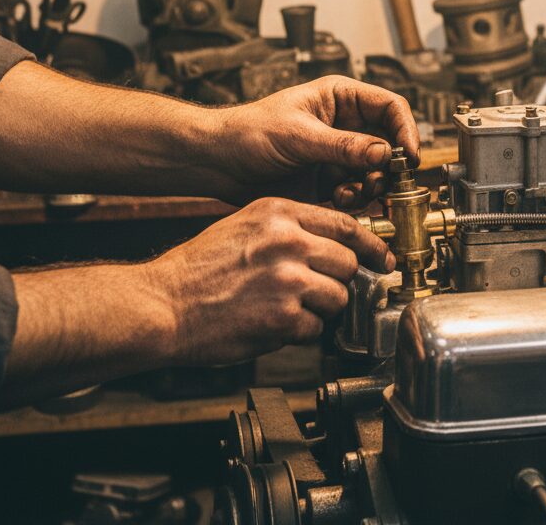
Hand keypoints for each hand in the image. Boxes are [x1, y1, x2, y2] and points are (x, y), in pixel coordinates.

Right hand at [146, 197, 394, 364]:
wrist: (163, 304)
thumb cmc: (200, 267)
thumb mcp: (247, 224)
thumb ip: (292, 227)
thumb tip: (334, 240)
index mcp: (281, 213)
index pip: (346, 224)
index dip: (371, 244)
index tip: (382, 257)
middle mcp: (289, 241)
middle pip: (349, 262)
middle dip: (340, 280)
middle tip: (320, 290)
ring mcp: (288, 280)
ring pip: (338, 297)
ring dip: (321, 308)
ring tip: (289, 308)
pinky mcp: (283, 318)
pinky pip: (315, 328)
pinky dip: (300, 332)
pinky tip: (273, 324)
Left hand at [215, 76, 420, 209]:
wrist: (219, 164)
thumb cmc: (249, 132)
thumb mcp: (299, 135)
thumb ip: (343, 146)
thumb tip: (384, 152)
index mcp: (341, 98)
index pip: (390, 107)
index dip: (406, 129)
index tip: (409, 155)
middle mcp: (346, 125)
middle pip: (390, 141)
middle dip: (392, 164)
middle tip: (389, 182)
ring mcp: (340, 154)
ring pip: (378, 170)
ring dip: (374, 184)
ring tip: (358, 192)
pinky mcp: (331, 181)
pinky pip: (358, 190)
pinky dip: (356, 198)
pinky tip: (340, 199)